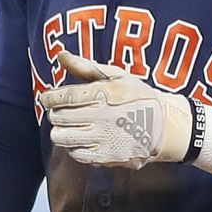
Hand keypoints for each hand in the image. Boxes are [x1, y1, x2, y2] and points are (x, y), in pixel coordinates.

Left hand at [39, 47, 191, 167]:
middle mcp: (103, 117)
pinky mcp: (107, 157)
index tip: (46, 98)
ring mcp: (104, 138)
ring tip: (68, 127)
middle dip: (55, 114)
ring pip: (62, 138)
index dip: (50, 98)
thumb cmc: (137, 97)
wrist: (165, 126)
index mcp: (104, 94)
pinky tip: (81, 140)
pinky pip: (76, 154)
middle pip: (59, 118)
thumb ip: (86, 66)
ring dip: (60, 132)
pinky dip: (73, 147)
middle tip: (60, 112)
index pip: (65, 97)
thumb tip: (60, 55)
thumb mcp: (116, 76)